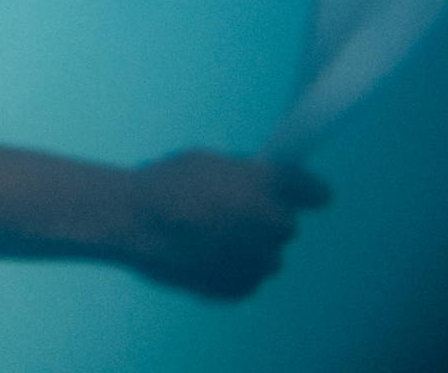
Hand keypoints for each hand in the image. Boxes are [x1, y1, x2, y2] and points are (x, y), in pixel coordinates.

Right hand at [120, 150, 330, 299]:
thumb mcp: (209, 162)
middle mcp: (273, 223)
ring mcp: (259, 260)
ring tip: (210, 239)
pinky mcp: (240, 287)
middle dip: (263, 219)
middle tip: (228, 213)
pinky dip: (231, 270)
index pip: (315, 191)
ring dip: (249, 248)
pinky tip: (202, 257)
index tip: (305, 195)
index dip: (307, 192)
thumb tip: (255, 187)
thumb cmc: (165, 182)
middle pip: (285, 224)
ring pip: (268, 256)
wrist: (132, 220)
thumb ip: (244, 176)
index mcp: (269, 184)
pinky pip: (247, 278)